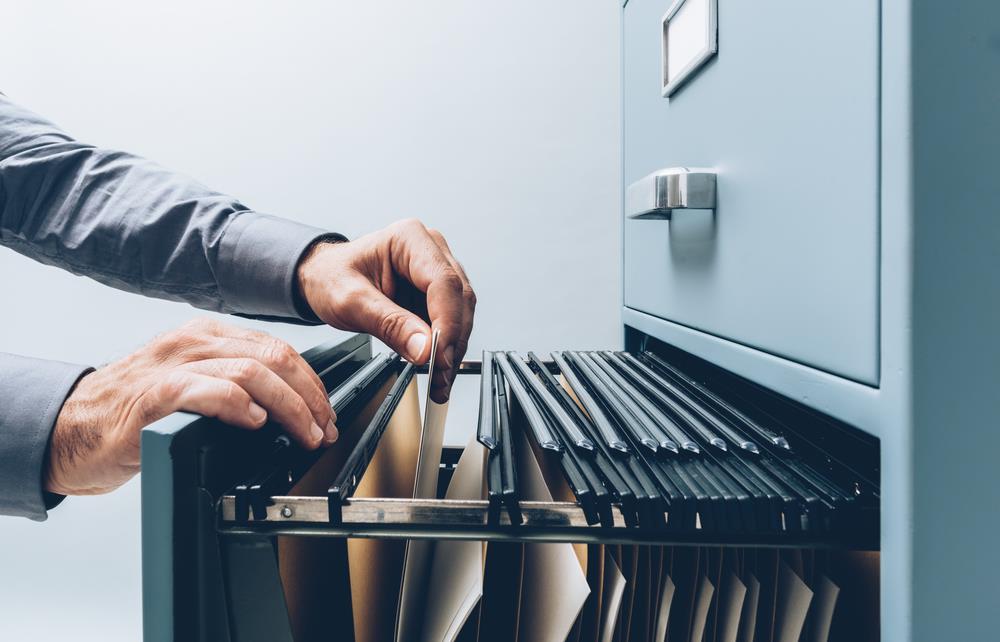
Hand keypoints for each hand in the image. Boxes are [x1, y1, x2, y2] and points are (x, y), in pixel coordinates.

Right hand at [44, 318, 336, 495]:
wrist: (70, 429)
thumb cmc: (133, 413)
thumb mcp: (191, 385)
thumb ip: (232, 383)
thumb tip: (288, 406)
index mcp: (206, 336)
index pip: (278, 348)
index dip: (311, 382)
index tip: (326, 413)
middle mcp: (193, 342)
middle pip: (274, 357)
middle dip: (309, 396)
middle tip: (323, 428)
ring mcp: (173, 366)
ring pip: (251, 372)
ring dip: (288, 406)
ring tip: (302, 433)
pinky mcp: (154, 396)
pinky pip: (209, 391)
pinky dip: (241, 406)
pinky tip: (256, 424)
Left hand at [296, 218, 475, 402]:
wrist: (324, 278)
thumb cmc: (332, 277)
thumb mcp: (351, 301)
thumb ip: (389, 324)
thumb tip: (424, 348)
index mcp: (410, 239)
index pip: (443, 282)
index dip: (447, 322)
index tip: (438, 355)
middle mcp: (431, 250)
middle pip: (459, 299)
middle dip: (452, 342)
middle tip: (439, 376)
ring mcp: (437, 271)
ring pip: (461, 314)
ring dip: (453, 350)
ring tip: (438, 380)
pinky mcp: (437, 294)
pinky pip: (452, 322)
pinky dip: (446, 349)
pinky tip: (437, 369)